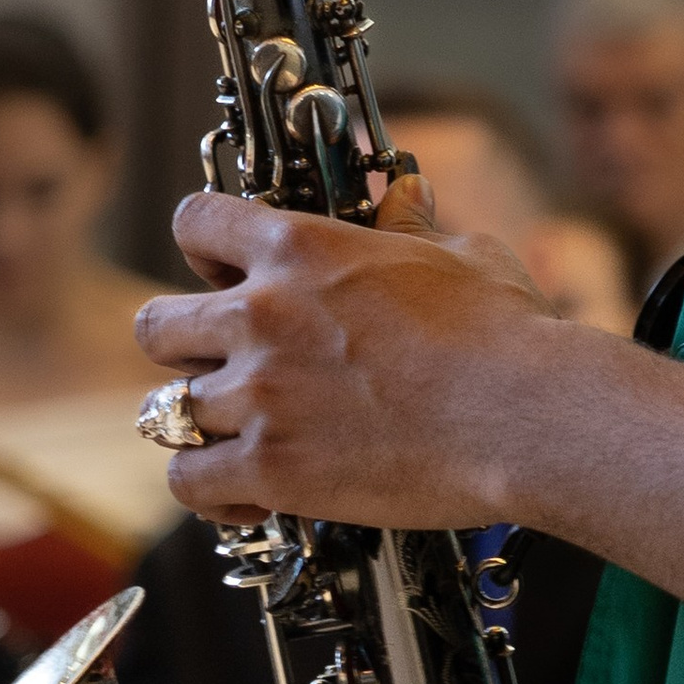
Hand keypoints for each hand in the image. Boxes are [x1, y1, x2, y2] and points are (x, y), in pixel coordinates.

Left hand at [134, 177, 556, 529]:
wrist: (528, 416)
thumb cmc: (507, 333)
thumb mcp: (461, 255)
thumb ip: (412, 225)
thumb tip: (405, 194)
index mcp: (300, 248)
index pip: (194, 222)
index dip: (204, 248)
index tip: (224, 272)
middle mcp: (262, 316)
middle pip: (156, 326)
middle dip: (186, 345)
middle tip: (229, 363)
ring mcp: (260, 395)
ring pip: (165, 409)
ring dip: (203, 421)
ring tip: (241, 433)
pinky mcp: (271, 469)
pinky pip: (188, 480)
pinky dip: (209, 488)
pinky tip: (244, 490)